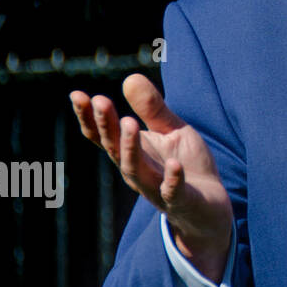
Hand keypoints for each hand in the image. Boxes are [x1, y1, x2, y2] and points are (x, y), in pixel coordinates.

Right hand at [71, 73, 232, 281]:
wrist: (210, 208)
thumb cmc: (186, 165)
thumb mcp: (172, 130)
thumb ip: (152, 108)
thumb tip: (129, 78)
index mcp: (133, 153)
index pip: (104, 135)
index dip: (89, 117)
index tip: (76, 94)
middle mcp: (138, 171)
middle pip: (115, 149)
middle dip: (106, 126)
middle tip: (100, 101)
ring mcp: (157, 188)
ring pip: (135, 170)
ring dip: (130, 148)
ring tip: (129, 123)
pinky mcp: (181, 201)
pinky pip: (173, 192)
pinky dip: (172, 180)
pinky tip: (174, 166)